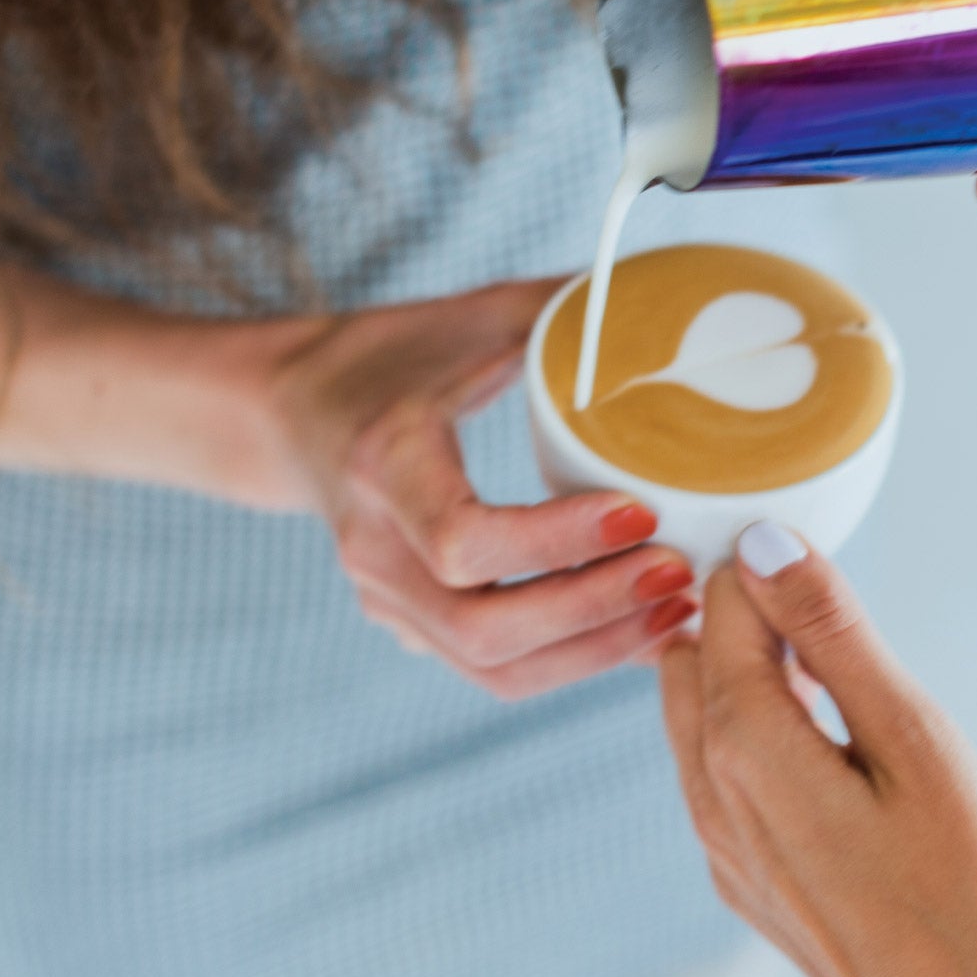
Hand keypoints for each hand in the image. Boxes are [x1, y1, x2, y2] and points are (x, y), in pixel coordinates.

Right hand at [269, 278, 696, 697]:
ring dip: (595, 651)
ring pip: (493, 670)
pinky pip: (495, 669)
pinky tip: (642, 630)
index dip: (558, 540)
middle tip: (681, 572)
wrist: (295, 410)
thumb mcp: (474, 317)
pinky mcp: (409, 626)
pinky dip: (574, 659)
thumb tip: (671, 306)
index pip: (463, 540)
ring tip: (679, 611)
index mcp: (384, 463)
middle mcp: (373, 548)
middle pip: (484, 630)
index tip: (642, 510)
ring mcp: (385, 600)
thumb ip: (566, 312)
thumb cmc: (397, 353)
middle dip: (595, 612)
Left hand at [659, 523, 976, 976]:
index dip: (773, 569)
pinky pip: (716, 770)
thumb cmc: (962, 880)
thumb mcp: (911, 736)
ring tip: (838, 679)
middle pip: (689, 652)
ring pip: (694, 711)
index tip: (832, 573)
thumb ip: (832, 633)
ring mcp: (717, 843)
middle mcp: (707, 791)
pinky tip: (828, 746)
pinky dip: (752, 731)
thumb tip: (763, 541)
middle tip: (836, 622)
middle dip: (746, 615)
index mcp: (743, 745)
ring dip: (748, 673)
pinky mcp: (738, 877)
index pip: (718, 603)